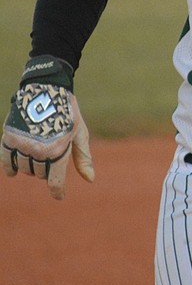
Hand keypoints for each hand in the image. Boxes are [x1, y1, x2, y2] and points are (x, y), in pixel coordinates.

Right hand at [2, 56, 94, 200]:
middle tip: (50, 153)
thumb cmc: (68, 112)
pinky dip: (10, 167)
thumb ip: (83, 158)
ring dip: (31, 166)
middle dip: (46, 168)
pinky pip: (6, 160)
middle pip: (39, 175)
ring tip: (37, 151)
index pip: (54, 181)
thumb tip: (91, 180)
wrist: (46, 88)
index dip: (58, 191)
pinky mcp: (9, 137)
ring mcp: (22, 145)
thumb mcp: (80, 133)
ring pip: (24, 168)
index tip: (59, 196)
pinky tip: (13, 171)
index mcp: (57, 151)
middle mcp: (38, 151)